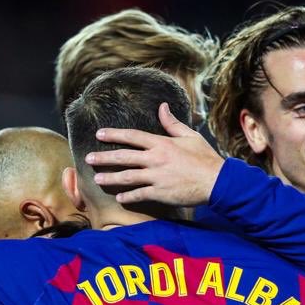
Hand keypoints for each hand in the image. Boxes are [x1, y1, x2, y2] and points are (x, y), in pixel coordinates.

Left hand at [86, 102, 224, 206]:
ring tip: (97, 179)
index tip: (99, 134)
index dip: (113, 134)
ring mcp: (156, 177)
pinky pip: (139, 195)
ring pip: (127, 177)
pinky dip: (127, 197)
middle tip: (88, 158)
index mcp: (161, 144)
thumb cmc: (205, 158)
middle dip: (104, 157)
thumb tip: (162, 107)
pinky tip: (118, 197)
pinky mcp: (160, 193)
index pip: (132, 136)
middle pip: (123, 157)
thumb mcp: (190, 136)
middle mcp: (155, 159)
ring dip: (110, 178)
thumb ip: (172, 123)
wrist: (217, 181)